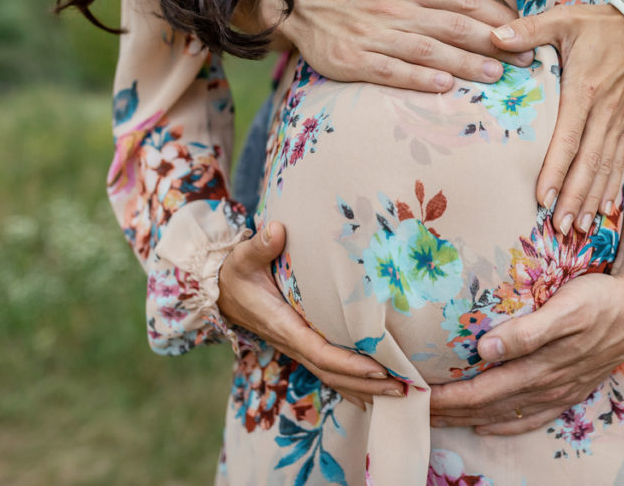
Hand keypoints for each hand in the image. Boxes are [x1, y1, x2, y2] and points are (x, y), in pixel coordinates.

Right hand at [217, 221, 404, 408]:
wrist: (220, 293)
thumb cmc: (236, 273)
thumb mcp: (243, 258)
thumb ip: (259, 246)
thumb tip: (277, 230)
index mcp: (282, 325)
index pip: (320, 351)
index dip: (349, 363)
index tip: (378, 367)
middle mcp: (292, 343)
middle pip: (333, 372)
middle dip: (367, 383)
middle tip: (404, 386)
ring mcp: (298, 347)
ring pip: (333, 376)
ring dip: (365, 387)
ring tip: (402, 392)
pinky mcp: (303, 345)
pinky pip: (330, 370)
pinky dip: (353, 385)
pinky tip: (375, 394)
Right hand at [241, 0, 532, 90]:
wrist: (292, 1)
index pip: (461, 0)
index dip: (495, 16)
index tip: (523, 30)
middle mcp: (394, 7)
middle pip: (452, 25)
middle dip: (491, 43)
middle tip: (523, 58)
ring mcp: (374, 34)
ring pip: (427, 49)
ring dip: (463, 63)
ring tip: (495, 75)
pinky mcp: (354, 59)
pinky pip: (391, 71)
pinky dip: (418, 78)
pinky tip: (444, 86)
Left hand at [429, 253, 623, 433]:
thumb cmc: (600, 298)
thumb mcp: (566, 308)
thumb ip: (527, 332)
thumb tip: (485, 351)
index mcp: (540, 368)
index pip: (481, 392)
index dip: (446, 398)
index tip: (415, 394)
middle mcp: (546, 386)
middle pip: (486, 407)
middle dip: (448, 411)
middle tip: (411, 408)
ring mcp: (559, 392)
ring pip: (504, 414)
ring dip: (469, 419)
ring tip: (438, 418)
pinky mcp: (570, 388)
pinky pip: (531, 417)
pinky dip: (505, 425)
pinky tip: (488, 427)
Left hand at [490, 3, 623, 233]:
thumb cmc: (596, 24)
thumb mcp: (562, 18)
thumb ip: (528, 29)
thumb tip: (493, 36)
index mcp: (585, 90)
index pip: (569, 137)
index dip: (556, 169)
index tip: (543, 198)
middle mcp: (605, 112)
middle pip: (588, 163)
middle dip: (574, 198)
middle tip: (559, 228)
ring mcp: (619, 122)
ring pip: (605, 168)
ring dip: (591, 201)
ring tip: (578, 230)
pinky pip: (619, 163)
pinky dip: (610, 189)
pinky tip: (603, 213)